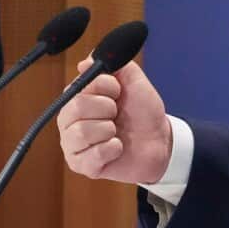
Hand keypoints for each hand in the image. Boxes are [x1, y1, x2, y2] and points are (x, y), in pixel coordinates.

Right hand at [57, 58, 172, 184]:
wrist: (159, 141)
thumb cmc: (142, 112)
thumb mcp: (134, 82)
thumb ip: (116, 65)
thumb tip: (86, 62)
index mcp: (78, 97)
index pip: (79, 85)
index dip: (105, 87)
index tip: (118, 92)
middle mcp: (70, 119)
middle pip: (76, 108)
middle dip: (106, 109)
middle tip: (117, 114)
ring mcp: (73, 143)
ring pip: (81, 132)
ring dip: (108, 130)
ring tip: (116, 132)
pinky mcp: (81, 165)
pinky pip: (92, 156)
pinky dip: (112, 150)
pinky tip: (117, 147)